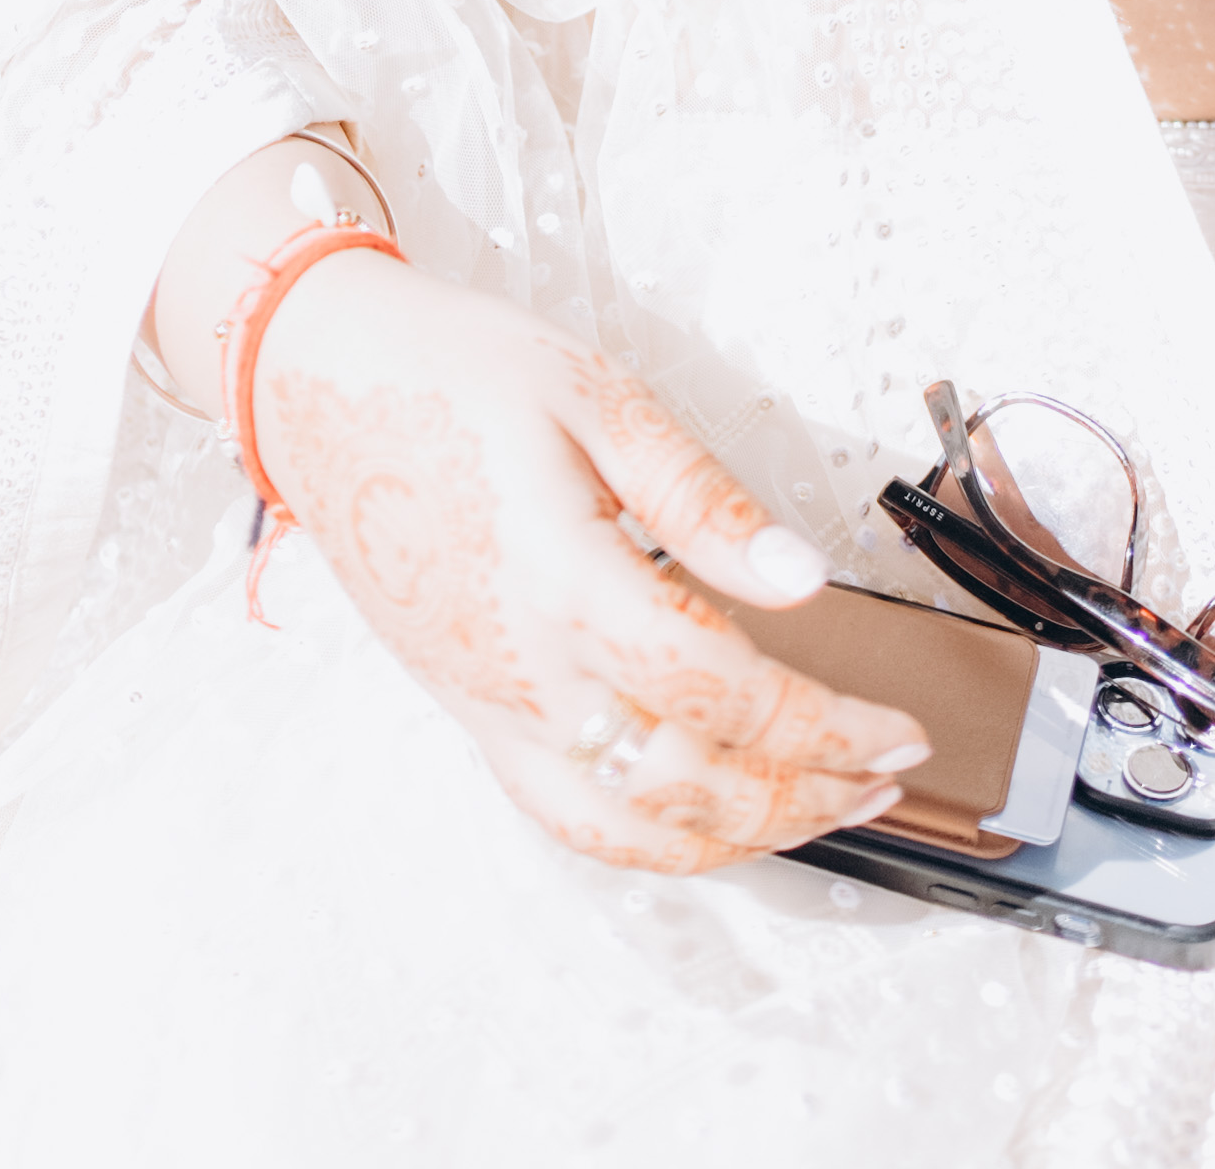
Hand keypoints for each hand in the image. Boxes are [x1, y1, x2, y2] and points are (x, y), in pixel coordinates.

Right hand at [245, 250, 928, 878]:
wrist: (319, 387)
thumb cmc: (452, 372)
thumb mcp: (598, 394)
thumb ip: (703, 498)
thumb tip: (802, 578)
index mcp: (565, 580)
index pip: (723, 694)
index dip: (826, 724)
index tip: (895, 724)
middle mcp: (528, 670)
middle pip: (689, 784)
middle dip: (807, 794)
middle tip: (888, 772)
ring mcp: (492, 707)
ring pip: (630, 828)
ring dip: (742, 837)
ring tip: (824, 807)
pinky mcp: (472, 715)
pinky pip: (566, 818)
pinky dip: (651, 842)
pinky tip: (708, 816)